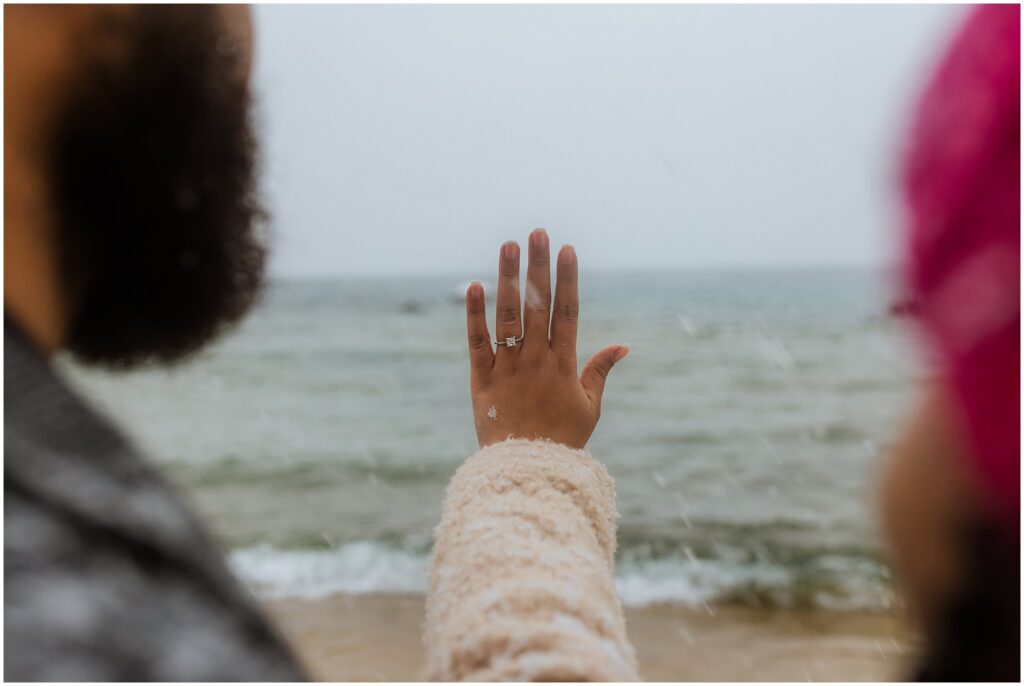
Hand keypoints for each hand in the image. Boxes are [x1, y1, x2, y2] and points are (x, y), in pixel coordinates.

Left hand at [465, 229, 628, 448]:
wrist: (525, 471)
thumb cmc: (561, 440)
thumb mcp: (590, 407)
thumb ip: (602, 371)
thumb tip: (624, 345)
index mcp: (564, 365)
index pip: (567, 312)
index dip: (567, 279)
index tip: (568, 249)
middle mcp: (536, 360)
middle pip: (538, 305)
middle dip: (538, 266)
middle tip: (537, 232)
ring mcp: (508, 368)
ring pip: (508, 316)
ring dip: (508, 279)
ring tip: (508, 246)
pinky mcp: (481, 379)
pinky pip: (477, 342)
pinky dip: (474, 314)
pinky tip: (474, 285)